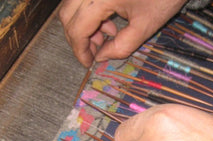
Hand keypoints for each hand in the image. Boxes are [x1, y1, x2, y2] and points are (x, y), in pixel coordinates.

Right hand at [59, 0, 186, 66]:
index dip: (80, 50)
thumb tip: (102, 57)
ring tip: (106, 36)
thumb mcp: (144, 25)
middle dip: (78, 38)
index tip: (88, 63)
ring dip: (83, 25)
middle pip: (67, 16)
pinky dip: (89, 12)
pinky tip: (108, 21)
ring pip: (72, 6)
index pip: (77, 29)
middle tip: (94, 52)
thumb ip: (120, 46)